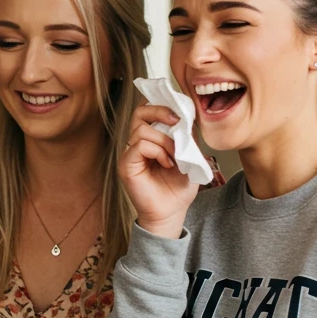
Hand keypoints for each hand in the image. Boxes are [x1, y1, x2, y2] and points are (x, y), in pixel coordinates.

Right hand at [121, 103, 198, 238]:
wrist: (172, 212)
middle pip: (140, 112)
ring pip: (142, 129)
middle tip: (176, 122)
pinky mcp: (126, 165)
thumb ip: (186, 136)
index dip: (162, 106)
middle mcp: (137, 143)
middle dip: (160, 112)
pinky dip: (157, 151)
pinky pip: (139, 145)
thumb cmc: (178, 187)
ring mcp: (130, 153)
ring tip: (174, 156)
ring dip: (164, 140)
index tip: (181, 113)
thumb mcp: (190, 156)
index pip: (148, 111)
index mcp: (151, 138)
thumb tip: (187, 117)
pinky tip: (167, 164)